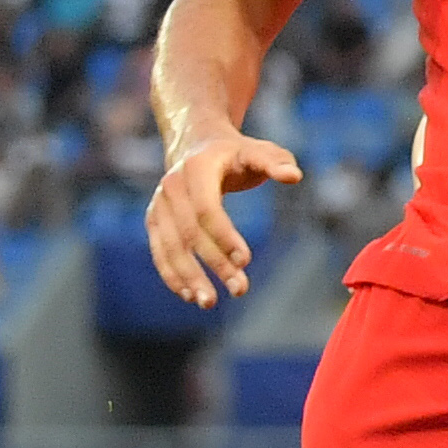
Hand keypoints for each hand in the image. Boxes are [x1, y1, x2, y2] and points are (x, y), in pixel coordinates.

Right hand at [147, 129, 303, 307]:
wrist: (197, 145)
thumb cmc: (236, 154)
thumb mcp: (260, 151)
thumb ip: (277, 163)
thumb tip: (293, 177)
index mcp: (197, 168)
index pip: (207, 208)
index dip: (224, 236)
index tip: (246, 261)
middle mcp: (171, 186)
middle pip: (190, 232)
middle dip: (214, 263)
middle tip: (240, 289)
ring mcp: (159, 204)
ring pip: (170, 247)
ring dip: (189, 276)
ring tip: (209, 302)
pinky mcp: (155, 220)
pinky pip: (160, 252)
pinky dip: (172, 275)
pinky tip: (190, 296)